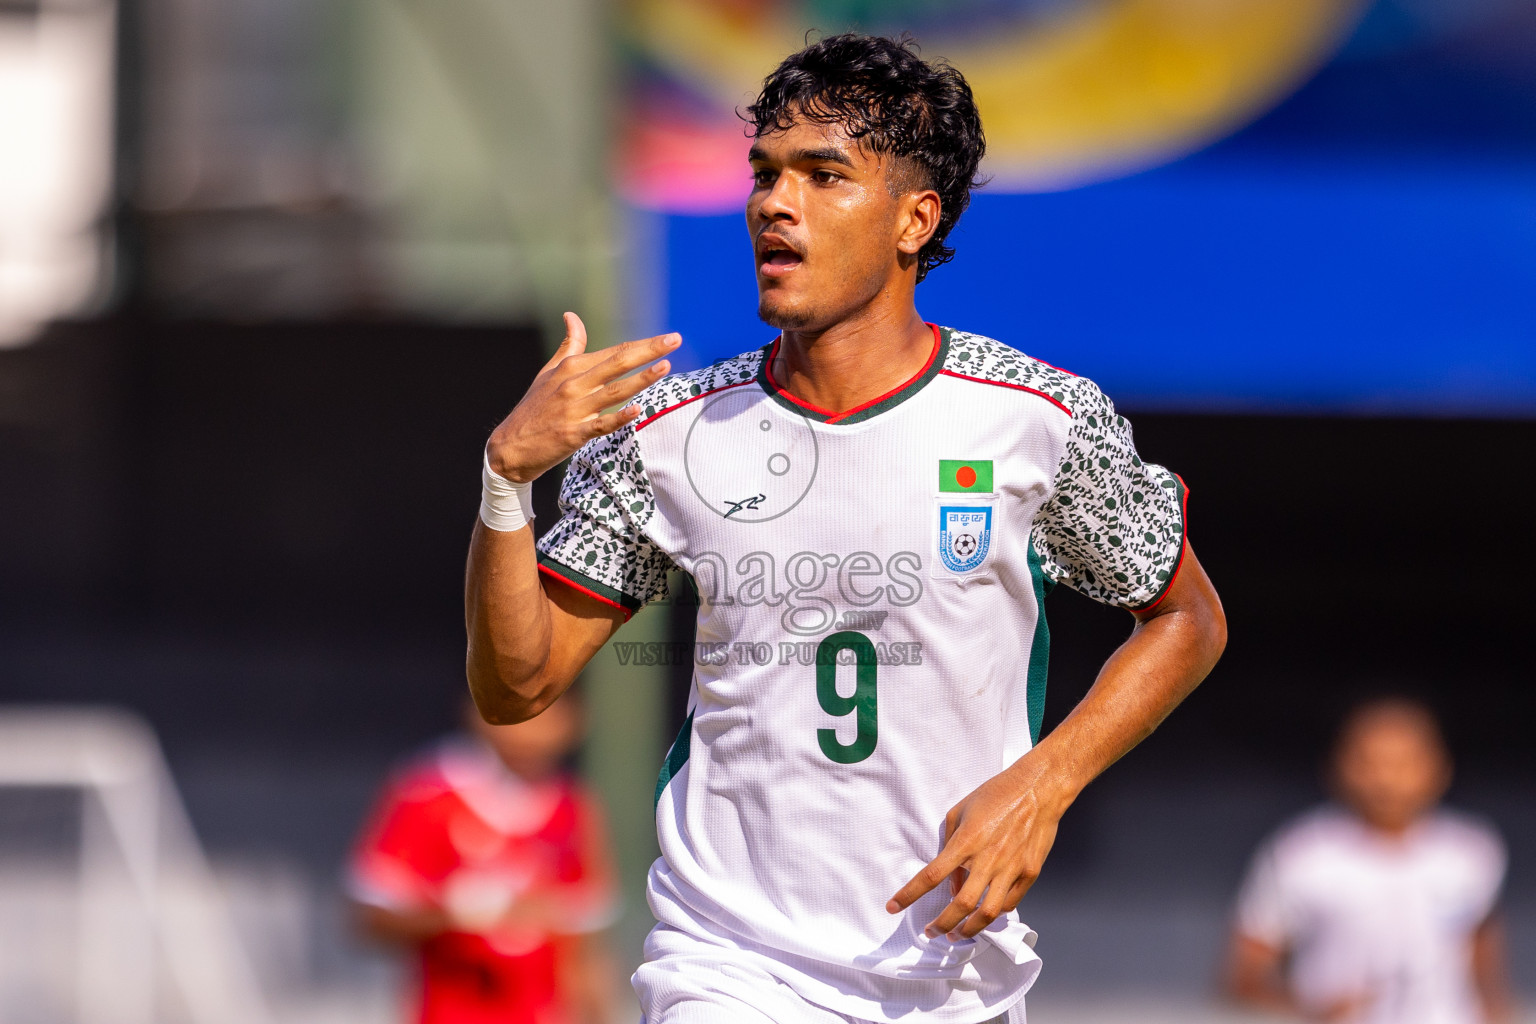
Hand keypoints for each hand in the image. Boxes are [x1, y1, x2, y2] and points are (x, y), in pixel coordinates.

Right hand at [487, 312, 679, 482]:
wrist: (510, 446)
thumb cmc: (534, 408)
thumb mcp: (548, 372)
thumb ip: (568, 345)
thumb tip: (572, 315)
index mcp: (571, 367)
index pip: (614, 351)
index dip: (643, 345)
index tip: (668, 338)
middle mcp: (574, 384)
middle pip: (617, 363)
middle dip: (649, 351)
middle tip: (674, 340)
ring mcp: (574, 409)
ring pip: (614, 391)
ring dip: (640, 379)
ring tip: (665, 367)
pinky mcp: (574, 433)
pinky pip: (601, 424)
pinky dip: (618, 417)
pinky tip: (637, 410)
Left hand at [886, 754, 1070, 939]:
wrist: (1038, 789)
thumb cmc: (996, 794)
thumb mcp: (960, 811)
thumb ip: (949, 845)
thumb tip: (951, 882)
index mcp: (966, 841)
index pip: (931, 875)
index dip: (909, 895)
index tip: (893, 907)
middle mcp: (988, 859)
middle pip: (960, 904)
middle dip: (941, 925)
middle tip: (931, 933)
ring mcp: (1012, 868)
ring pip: (987, 913)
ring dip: (969, 929)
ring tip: (958, 934)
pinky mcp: (1030, 873)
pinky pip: (1009, 903)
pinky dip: (994, 912)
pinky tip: (985, 914)